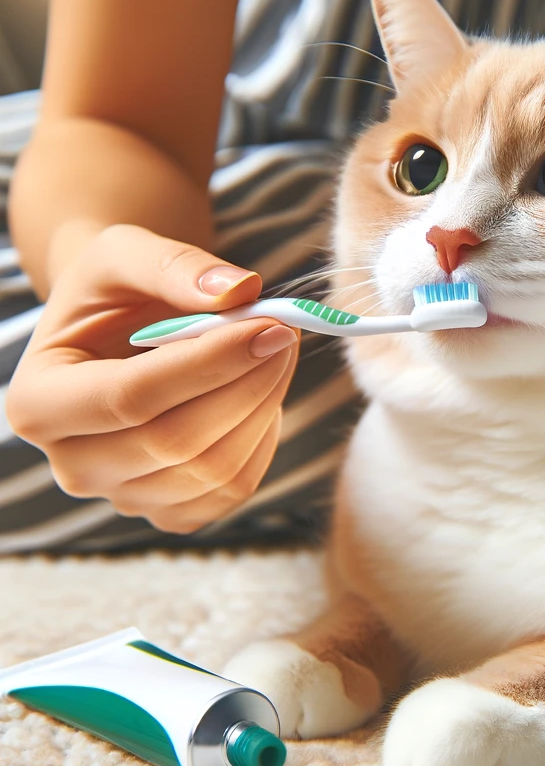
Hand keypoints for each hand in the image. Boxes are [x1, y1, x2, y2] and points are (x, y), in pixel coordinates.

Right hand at [6, 224, 299, 533]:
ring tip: (277, 351)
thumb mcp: (125, 254)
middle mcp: (72, 464)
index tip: (270, 326)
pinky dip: (264, 438)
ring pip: (214, 470)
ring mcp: (123, 497)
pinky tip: (261, 394)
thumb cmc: (116, 292)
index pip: (130, 398)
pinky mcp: (172, 511)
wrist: (120, 329)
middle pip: (175, 442)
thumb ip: (174, 266)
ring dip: (265, 404)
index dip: (210, 363)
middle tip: (285, 329)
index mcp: (39, 402)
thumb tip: (240, 291)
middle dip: (248, 381)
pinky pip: (234, 489)